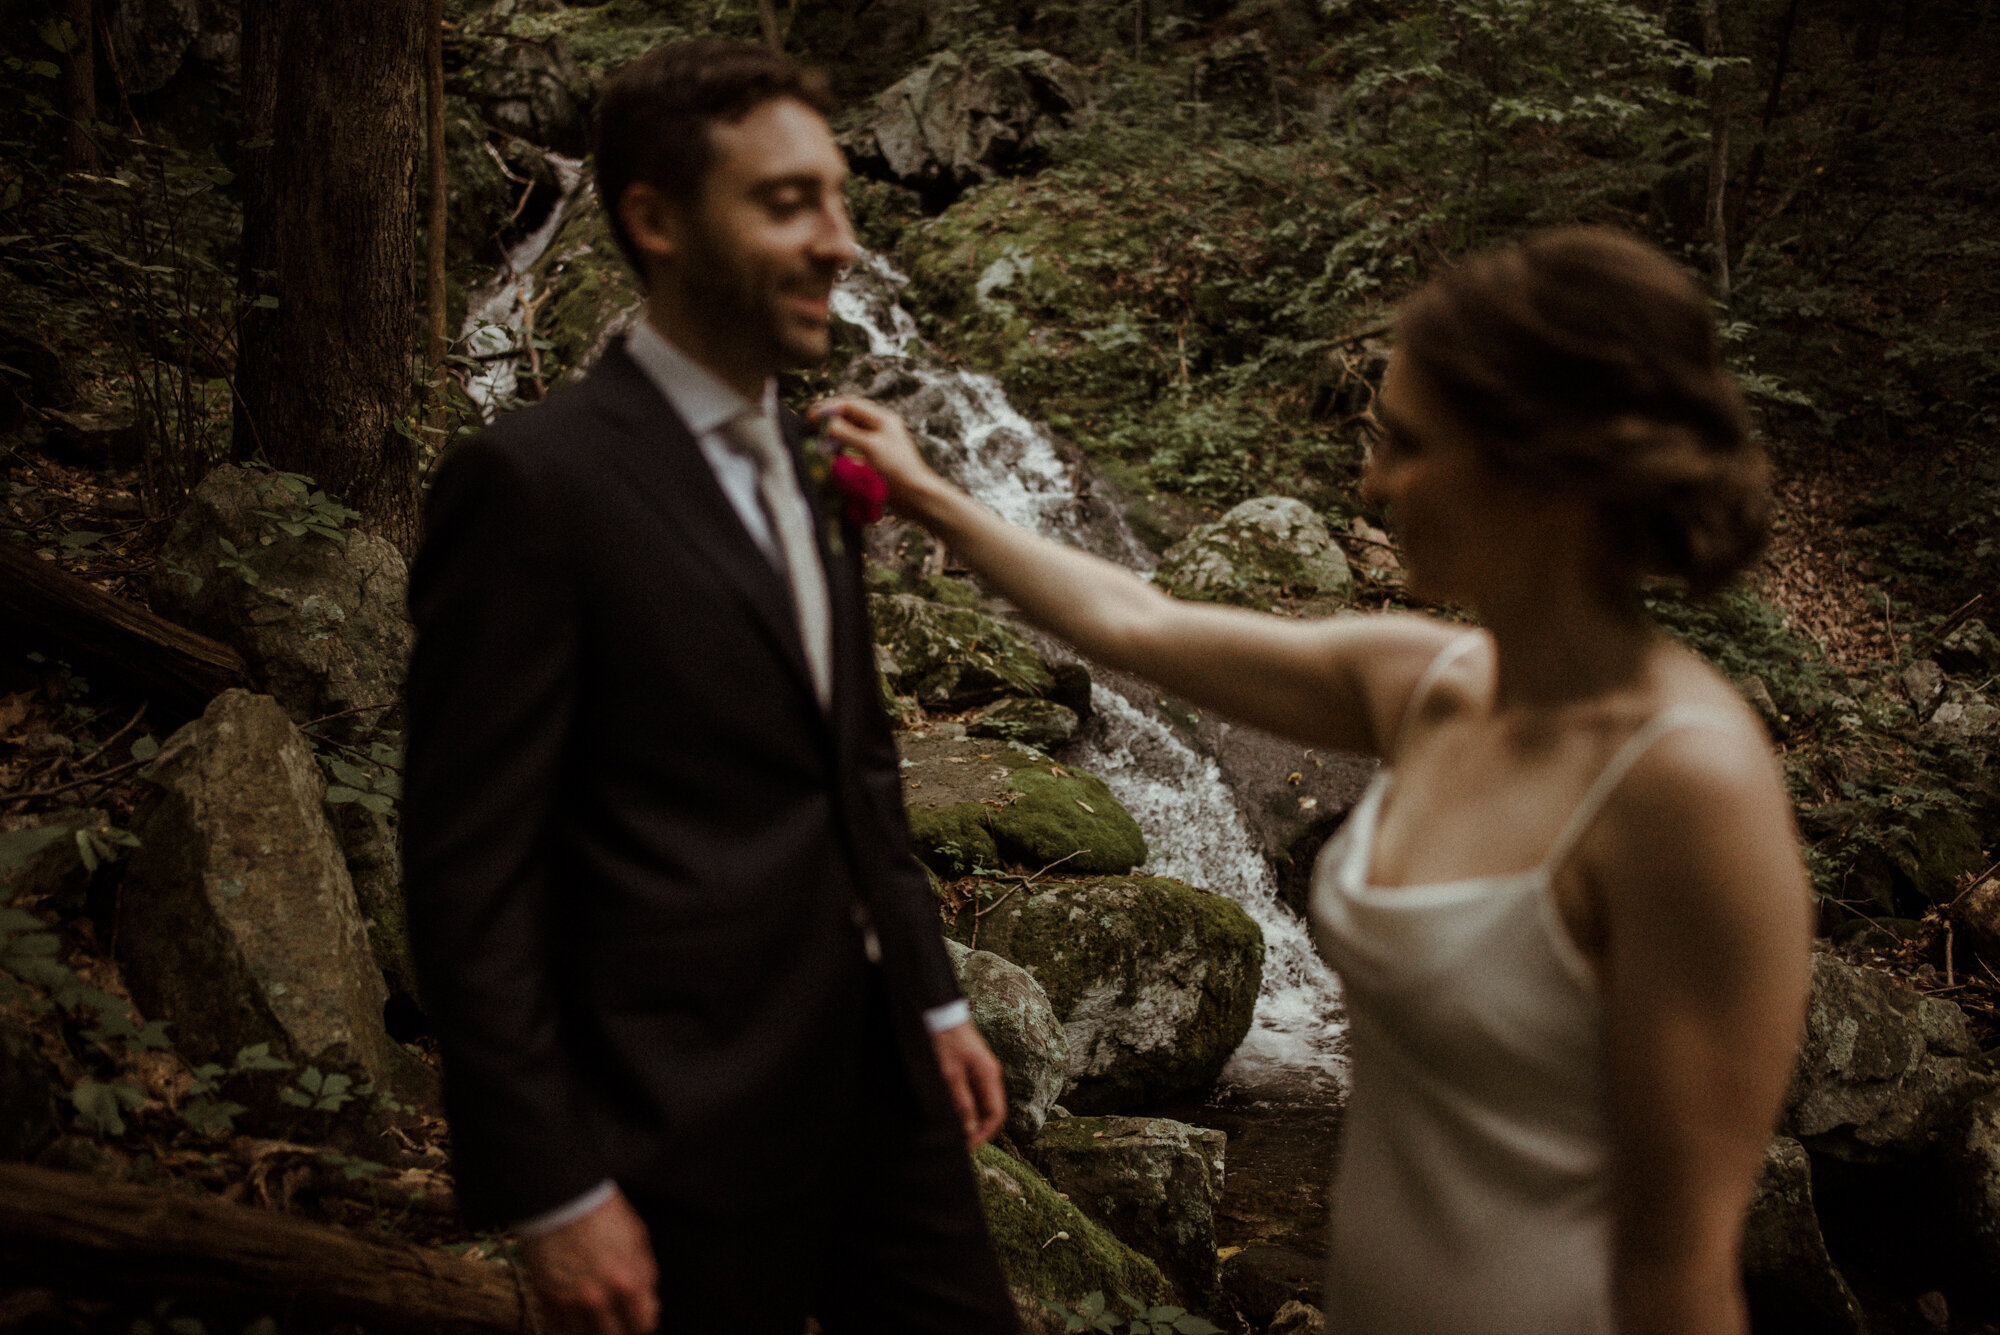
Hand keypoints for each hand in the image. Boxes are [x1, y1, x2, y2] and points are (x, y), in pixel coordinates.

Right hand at [519, 1187, 659, 1334]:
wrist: (561, 1197)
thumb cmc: (600, 1212)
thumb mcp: (637, 1238)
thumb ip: (646, 1274)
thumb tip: (650, 1302)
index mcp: (627, 1283)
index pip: (643, 1325)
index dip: (642, 1322)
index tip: (639, 1318)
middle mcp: (599, 1299)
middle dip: (620, 1328)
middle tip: (619, 1319)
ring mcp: (570, 1303)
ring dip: (593, 1330)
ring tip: (596, 1318)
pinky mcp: (547, 1299)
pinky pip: (558, 1329)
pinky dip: (568, 1328)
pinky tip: (574, 1318)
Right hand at [813, 397, 951, 518]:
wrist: (916, 497)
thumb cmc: (896, 469)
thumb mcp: (870, 447)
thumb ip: (847, 433)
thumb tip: (825, 423)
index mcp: (882, 419)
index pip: (850, 404)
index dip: (829, 408)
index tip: (810, 416)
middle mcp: (880, 428)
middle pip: (849, 416)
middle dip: (829, 420)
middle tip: (809, 426)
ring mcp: (878, 444)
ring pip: (850, 433)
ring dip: (833, 435)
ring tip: (817, 440)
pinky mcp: (875, 461)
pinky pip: (852, 449)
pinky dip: (840, 450)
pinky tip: (831, 456)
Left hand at [932, 1019, 1007, 1146]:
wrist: (940, 1011)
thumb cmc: (944, 1040)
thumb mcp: (949, 1074)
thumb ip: (961, 1101)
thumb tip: (970, 1128)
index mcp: (989, 1076)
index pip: (996, 1114)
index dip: (983, 1133)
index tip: (966, 1145)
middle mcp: (990, 1074)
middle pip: (990, 1110)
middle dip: (976, 1128)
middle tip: (957, 1141)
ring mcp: (981, 1070)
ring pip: (980, 1102)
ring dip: (969, 1117)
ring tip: (951, 1129)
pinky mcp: (971, 1066)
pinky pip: (972, 1092)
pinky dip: (964, 1105)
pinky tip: (950, 1110)